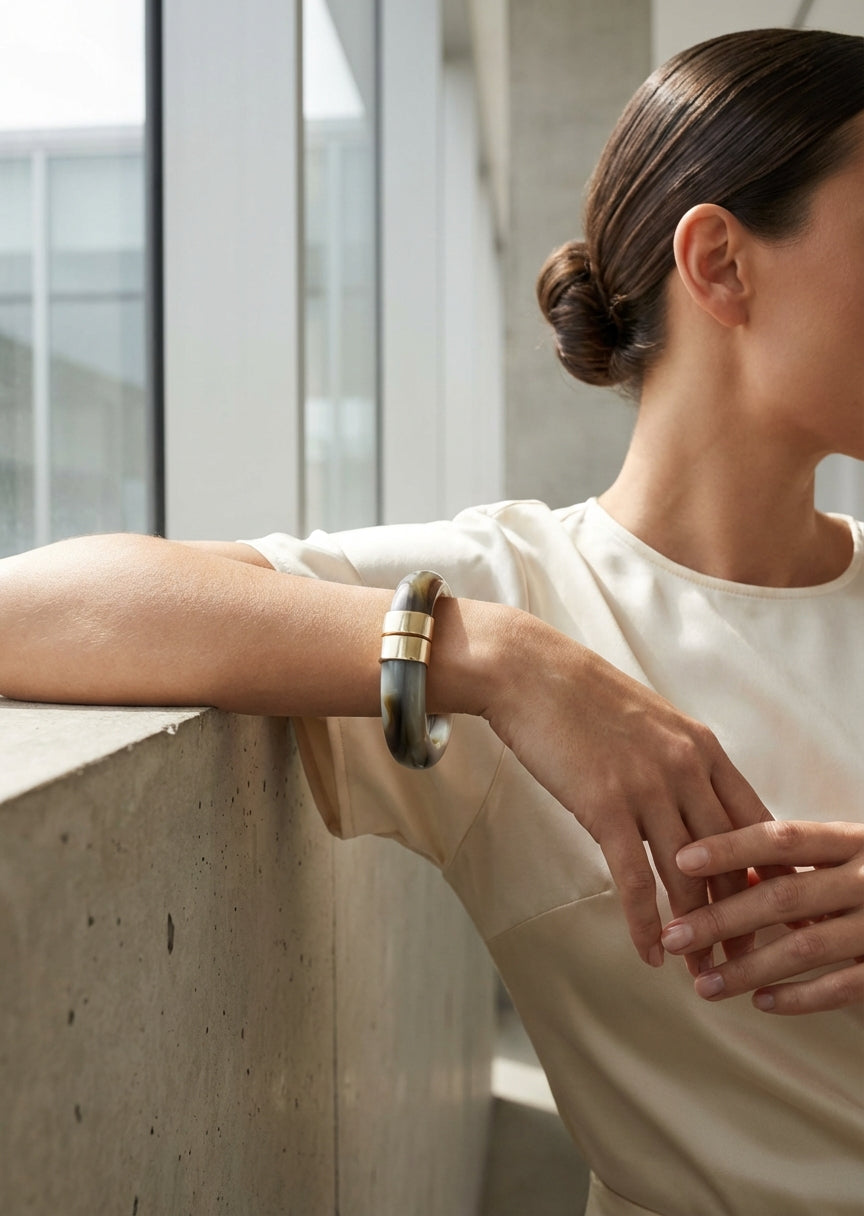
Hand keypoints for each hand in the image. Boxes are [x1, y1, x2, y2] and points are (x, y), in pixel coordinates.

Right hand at [483, 613, 772, 971]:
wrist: (531, 674)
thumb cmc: (585, 699)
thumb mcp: (653, 724)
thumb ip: (681, 766)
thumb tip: (694, 811)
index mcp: (704, 750)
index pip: (757, 823)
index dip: (770, 873)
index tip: (779, 912)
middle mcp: (687, 769)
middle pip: (731, 859)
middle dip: (743, 916)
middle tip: (748, 959)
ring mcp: (648, 787)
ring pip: (688, 877)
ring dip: (698, 933)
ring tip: (704, 973)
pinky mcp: (606, 805)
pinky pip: (635, 878)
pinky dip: (645, 923)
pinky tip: (650, 953)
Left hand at [660, 820, 863, 1012]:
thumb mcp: (846, 852)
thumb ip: (793, 859)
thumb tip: (725, 870)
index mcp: (853, 841)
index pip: (783, 837)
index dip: (731, 847)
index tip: (681, 859)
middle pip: (784, 897)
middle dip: (722, 917)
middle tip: (673, 936)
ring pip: (806, 949)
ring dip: (748, 969)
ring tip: (703, 985)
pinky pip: (843, 987)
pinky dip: (800, 998)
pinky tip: (762, 1004)